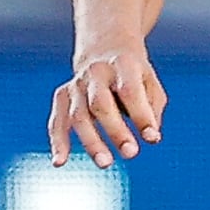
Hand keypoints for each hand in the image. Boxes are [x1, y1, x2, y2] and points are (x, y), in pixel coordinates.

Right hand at [50, 46, 165, 167]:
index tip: (152, 139)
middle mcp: (96, 72)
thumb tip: (151, 136)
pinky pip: (57, 121)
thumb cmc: (133, 74)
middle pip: (100, 103)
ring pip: (78, 115)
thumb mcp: (150, 82)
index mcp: (122, 64)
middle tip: (131, 154)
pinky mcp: (62, 96)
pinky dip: (58, 142)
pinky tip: (60, 162)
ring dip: (91, 142)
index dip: (141, 116)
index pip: (130, 92)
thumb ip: (152, 108)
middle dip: (115, 130)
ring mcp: (76, 84)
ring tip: (105, 163)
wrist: (104, 46)